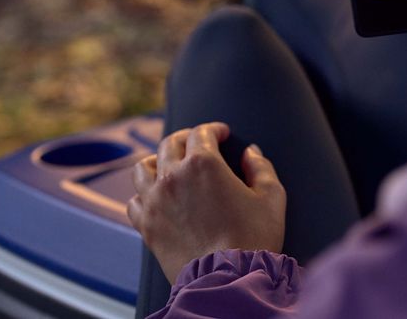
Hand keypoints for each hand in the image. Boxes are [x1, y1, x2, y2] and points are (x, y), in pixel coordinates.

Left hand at [127, 122, 285, 283]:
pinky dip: (143, 195)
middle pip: (170, 143)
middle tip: (197, 141)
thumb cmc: (253, 238)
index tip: (222, 133)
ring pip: (143, 167)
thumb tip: (251, 152)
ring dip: (157, 160)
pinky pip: (134, 201)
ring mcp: (154, 201)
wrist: (227, 278)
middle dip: (186, 138)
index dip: (214, 129)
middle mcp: (173, 176)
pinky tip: (156, 197)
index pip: (202, 133)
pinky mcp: (146, 226)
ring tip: (168, 164)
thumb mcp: (271, 197)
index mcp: (203, 164)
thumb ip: (261, 168)